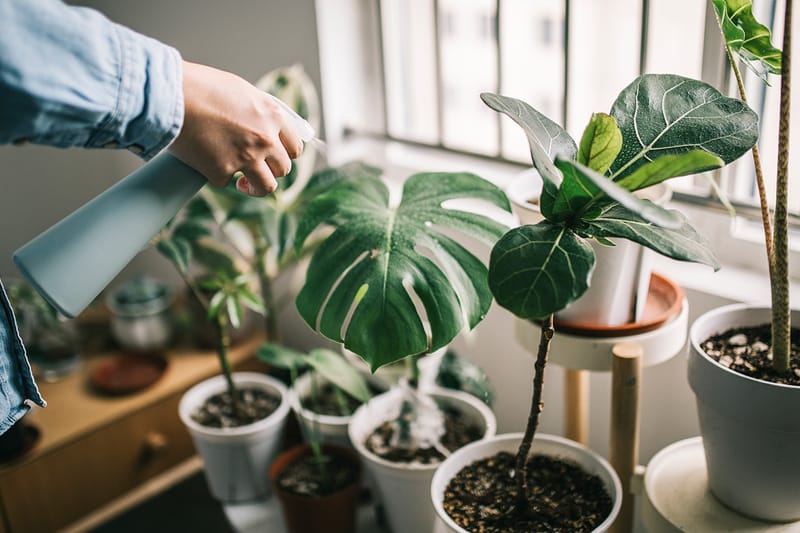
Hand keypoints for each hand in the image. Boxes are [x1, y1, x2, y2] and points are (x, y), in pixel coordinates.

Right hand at [168, 61, 302, 195]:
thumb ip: (257, 111)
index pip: (295, 146)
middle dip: (271, 171)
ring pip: (266, 187)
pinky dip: (217, 176)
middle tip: (256, 168)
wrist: (169, 95)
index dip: (286, 154)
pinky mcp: (222, 172)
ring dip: (256, 188)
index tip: (277, 158)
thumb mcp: (240, 90)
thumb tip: (265, 124)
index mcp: (272, 116)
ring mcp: (246, 158)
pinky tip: (207, 163)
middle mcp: (265, 139)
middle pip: (284, 169)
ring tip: (243, 184)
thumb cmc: (200, 87)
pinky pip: (226, 182)